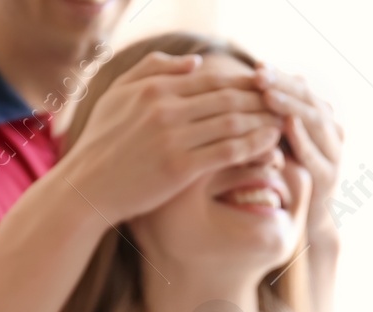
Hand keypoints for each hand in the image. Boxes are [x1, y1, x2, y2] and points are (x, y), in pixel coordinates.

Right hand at [61, 51, 284, 222]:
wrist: (88, 188)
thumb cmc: (103, 142)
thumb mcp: (118, 95)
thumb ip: (154, 71)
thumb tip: (196, 62)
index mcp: (153, 88)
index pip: (212, 79)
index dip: (243, 83)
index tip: (265, 88)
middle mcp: (165, 108)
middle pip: (227, 97)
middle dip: (261, 99)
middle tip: (284, 103)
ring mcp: (173, 138)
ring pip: (232, 123)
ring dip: (263, 121)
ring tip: (284, 122)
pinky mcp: (180, 167)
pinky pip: (228, 152)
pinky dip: (254, 146)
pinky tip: (271, 145)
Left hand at [256, 65, 342, 246]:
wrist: (307, 218)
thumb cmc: (285, 173)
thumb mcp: (275, 140)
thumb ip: (267, 117)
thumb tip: (243, 83)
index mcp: (320, 118)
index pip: (301, 88)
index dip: (281, 76)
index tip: (258, 66)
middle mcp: (332, 131)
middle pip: (309, 99)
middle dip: (284, 86)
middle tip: (260, 75)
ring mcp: (334, 154)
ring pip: (316, 121)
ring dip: (291, 106)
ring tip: (269, 95)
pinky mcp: (329, 178)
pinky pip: (316, 154)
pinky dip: (302, 139)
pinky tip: (286, 126)